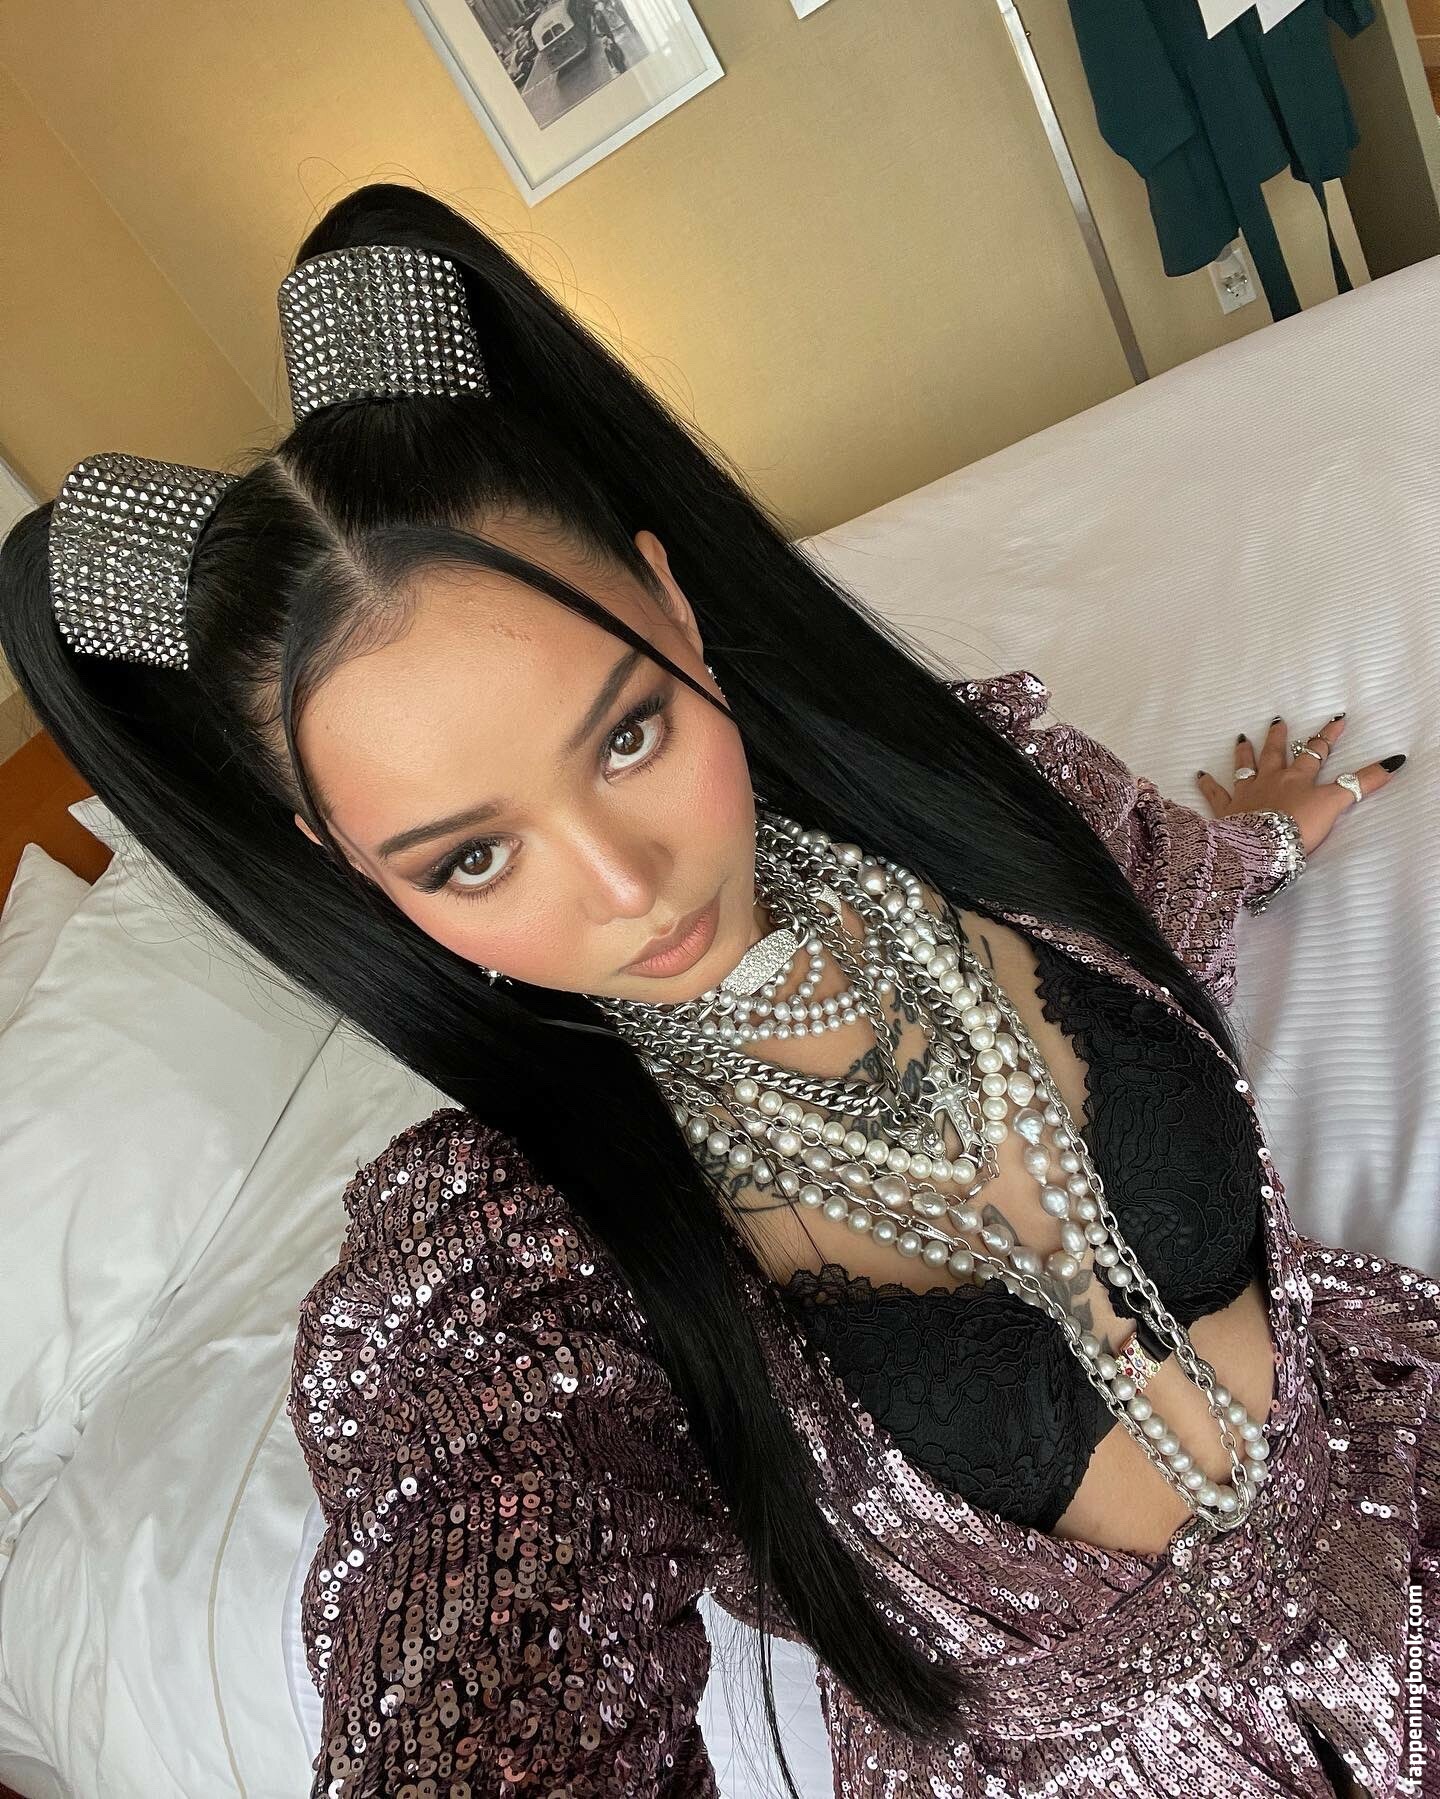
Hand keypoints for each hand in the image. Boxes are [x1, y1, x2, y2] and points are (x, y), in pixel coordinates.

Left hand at [1196, 712, 1406, 855]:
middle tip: (1277, 720)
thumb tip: (1393, 763)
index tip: (1337, 718)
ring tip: (1241, 737)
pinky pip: (1215, 794)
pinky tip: (1199, 774)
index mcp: (1298, 778)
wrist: (1264, 846)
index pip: (1317, 751)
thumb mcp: (1335, 804)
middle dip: (1280, 737)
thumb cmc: (1299, 826)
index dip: (1328, 735)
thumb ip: (1361, 784)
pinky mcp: (1227, 810)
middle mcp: (1271, 780)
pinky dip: (1207, 784)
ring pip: (1245, 767)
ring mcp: (1247, 794)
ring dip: (1244, 752)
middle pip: (1277, 754)